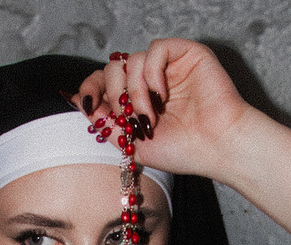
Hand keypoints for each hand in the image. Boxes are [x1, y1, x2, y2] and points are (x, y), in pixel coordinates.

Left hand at [75, 38, 248, 179]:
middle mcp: (149, 80)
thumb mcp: (131, 143)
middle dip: (113, 96)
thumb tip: (76, 100)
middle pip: (112, 69)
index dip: (90, 89)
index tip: (88, 105)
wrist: (214, 149)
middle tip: (128, 119)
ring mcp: (167, 67)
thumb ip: (105, 122)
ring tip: (149, 117)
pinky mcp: (185, 53)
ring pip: (131, 60)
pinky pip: (155, 49)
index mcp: (136, 99)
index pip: (103, 82)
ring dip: (134, 93)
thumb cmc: (181, 150)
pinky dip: (152, 73)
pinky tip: (161, 95)